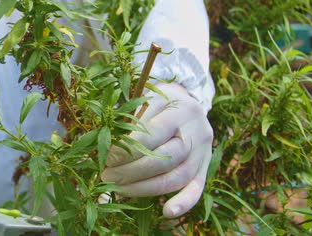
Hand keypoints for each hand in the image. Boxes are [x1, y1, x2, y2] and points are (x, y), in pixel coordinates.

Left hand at [101, 83, 212, 217]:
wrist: (187, 102)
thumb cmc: (159, 102)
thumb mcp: (145, 99)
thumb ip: (130, 121)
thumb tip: (106, 148)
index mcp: (180, 109)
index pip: (152, 135)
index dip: (127, 150)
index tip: (107, 159)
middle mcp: (197, 131)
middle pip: (165, 159)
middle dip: (132, 171)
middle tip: (107, 175)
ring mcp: (204, 151)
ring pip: (177, 176)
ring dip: (146, 188)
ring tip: (119, 190)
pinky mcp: (205, 167)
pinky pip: (197, 188)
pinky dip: (183, 202)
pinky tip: (167, 212)